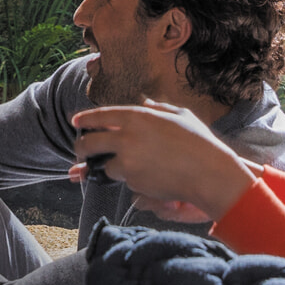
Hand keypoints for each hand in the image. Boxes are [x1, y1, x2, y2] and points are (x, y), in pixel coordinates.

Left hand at [70, 102, 257, 221]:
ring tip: (120, 166)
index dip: (85, 119)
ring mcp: (127, 160)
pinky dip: (128, 179)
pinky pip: (123, 180)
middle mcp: (127, 136)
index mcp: (138, 116)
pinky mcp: (132, 181)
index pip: (100, 116)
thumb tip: (146, 103)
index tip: (76, 122)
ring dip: (106, 167)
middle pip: (89, 143)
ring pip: (103, 165)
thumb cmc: (199, 142)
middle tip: (81, 151)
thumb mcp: (180, 115)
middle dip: (81, 148)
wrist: (208, 173)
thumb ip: (158, 108)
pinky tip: (146, 176)